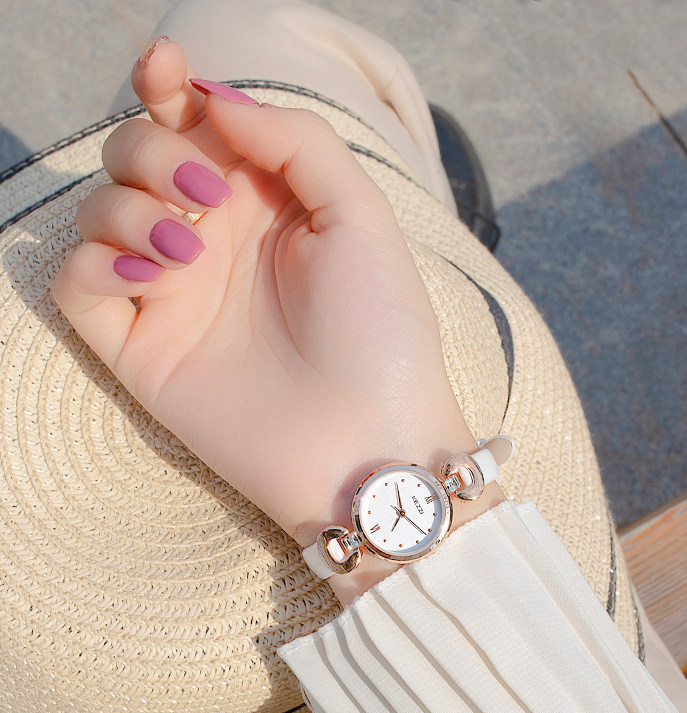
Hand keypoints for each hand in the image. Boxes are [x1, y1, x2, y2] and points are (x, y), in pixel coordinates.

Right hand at [53, 39, 499, 601]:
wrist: (367, 440)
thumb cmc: (380, 331)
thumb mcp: (360, 215)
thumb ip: (295, 141)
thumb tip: (217, 101)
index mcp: (262, 202)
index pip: (191, 124)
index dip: (166, 85)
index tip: (165, 70)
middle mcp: (210, 240)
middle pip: (132, 154)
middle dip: (149, 147)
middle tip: (201, 195)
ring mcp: (172, 294)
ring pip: (97, 210)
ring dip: (128, 207)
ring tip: (189, 252)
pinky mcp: (141, 347)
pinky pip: (78, 282)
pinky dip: (96, 262)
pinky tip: (151, 275)